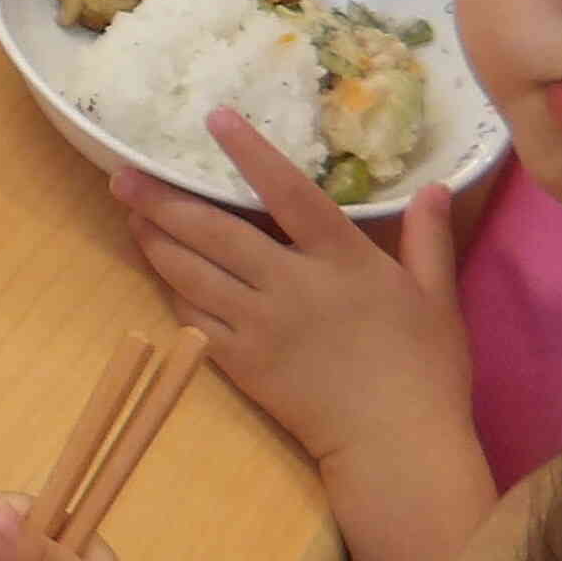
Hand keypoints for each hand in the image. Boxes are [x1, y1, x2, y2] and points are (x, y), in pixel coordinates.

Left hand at [119, 114, 472, 474]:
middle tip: (123, 175)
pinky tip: (156, 270)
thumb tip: (433, 186)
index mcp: (342, 260)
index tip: (215, 117)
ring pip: (192, 271)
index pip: (289, 192)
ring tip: (130, 213)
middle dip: (164, 200)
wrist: (394, 444)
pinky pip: (193, 317)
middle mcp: (292, 284)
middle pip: (215, 232)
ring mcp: (260, 324)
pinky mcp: (241, 362)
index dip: (250, 152)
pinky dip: (172, 289)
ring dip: (155, 240)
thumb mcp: (438, 298)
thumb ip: (429, 239)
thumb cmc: (425, 370)